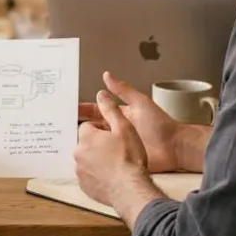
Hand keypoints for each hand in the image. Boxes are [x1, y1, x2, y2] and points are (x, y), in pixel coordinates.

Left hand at [75, 90, 149, 206]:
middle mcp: (78, 154)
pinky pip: (89, 176)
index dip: (102, 129)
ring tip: (115, 165)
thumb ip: (110, 109)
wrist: (131, 189)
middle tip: (116, 150)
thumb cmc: (129, 158)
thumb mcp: (124, 127)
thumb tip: (101, 94)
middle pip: (86, 143)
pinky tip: (111, 177)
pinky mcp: (85, 187)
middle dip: (98, 144)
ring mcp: (80, 172)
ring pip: (87, 160)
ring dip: (97, 159)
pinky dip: (97, 175)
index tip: (113, 135)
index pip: (88, 126)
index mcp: (85, 138)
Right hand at [79, 72, 208, 172]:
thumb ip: (123, 90)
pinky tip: (82, 159)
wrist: (174, 148)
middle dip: (80, 127)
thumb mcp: (140, 103)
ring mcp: (118, 146)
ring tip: (67, 144)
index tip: (69, 109)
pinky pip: (104, 159)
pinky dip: (93, 159)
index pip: (97, 111)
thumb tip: (107, 75)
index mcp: (120, 115)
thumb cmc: (160, 124)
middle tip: (62, 128)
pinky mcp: (121, 160)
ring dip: (84, 144)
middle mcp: (117, 130)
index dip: (84, 110)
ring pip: (96, 144)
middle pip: (94, 128)